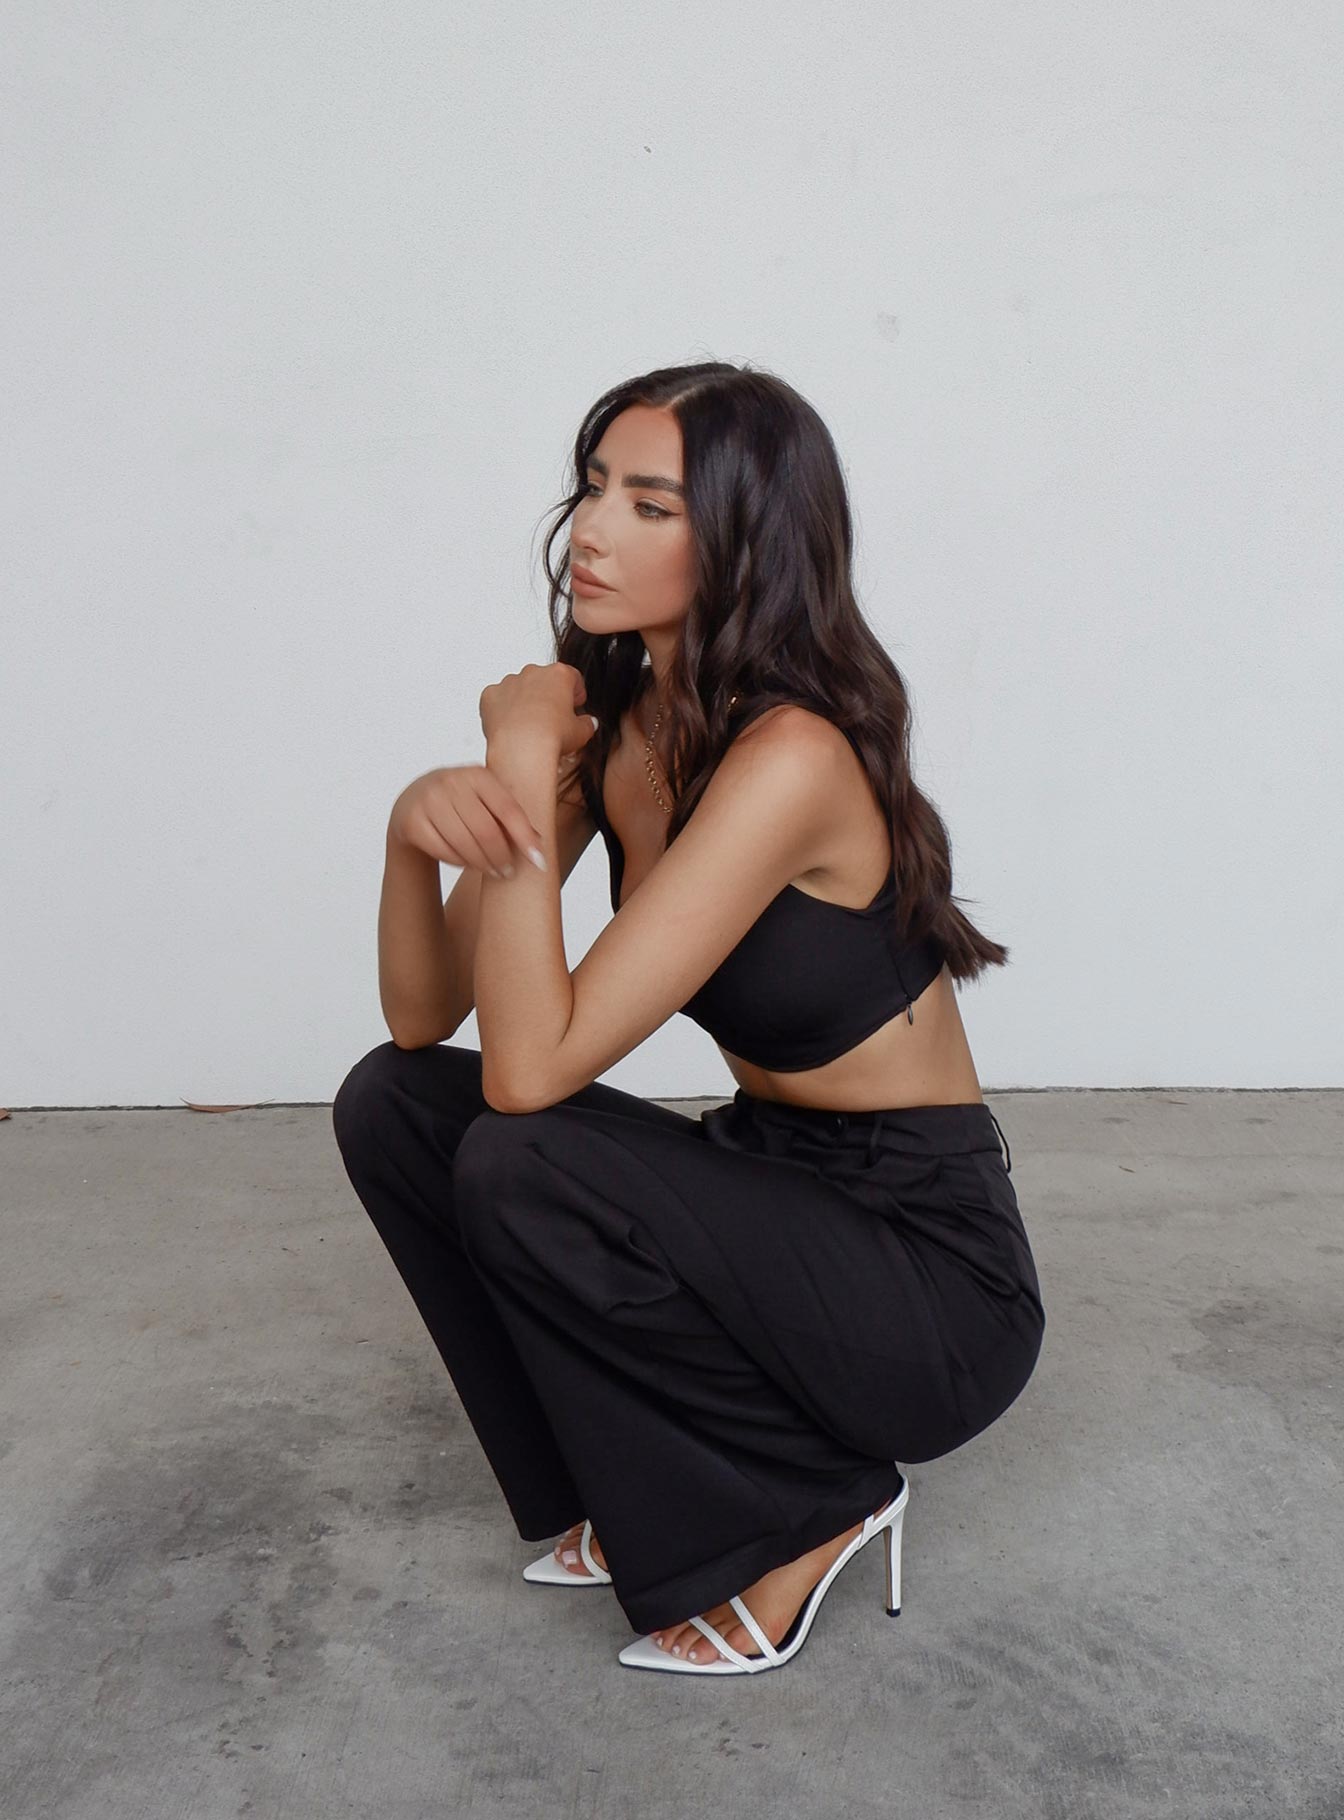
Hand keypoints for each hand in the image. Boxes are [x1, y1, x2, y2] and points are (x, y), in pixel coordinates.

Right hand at [388, 765, 546, 875]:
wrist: (412, 802)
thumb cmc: (460, 803)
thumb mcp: (484, 800)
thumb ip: (509, 816)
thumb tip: (539, 844)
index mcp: (477, 774)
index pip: (508, 809)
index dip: (525, 837)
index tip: (539, 861)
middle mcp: (451, 782)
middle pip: (486, 830)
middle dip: (502, 857)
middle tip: (508, 872)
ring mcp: (428, 800)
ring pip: (464, 843)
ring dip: (483, 864)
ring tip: (494, 872)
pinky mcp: (412, 821)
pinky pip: (443, 850)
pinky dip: (460, 862)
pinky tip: (469, 864)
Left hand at [479, 661, 598, 757]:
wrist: (521, 750)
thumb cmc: (551, 737)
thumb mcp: (582, 733)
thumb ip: (587, 723)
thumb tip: (588, 723)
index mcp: (559, 675)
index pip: (572, 677)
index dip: (575, 692)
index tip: (575, 704)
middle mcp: (533, 672)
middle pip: (544, 679)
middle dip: (548, 695)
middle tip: (552, 718)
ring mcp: (509, 682)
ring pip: (519, 688)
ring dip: (525, 701)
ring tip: (530, 726)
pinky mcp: (490, 695)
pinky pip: (498, 699)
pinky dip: (503, 709)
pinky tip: (511, 726)